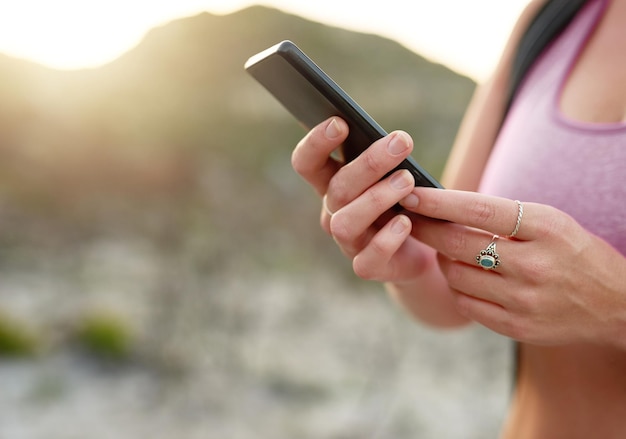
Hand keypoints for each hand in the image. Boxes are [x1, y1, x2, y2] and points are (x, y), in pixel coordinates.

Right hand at [291, 117, 432, 281]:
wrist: (425, 247)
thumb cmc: (405, 200)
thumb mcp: (394, 173)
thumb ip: (387, 158)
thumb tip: (396, 140)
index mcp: (332, 184)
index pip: (307, 162)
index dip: (316, 143)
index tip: (340, 123)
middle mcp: (334, 212)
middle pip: (337, 187)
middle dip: (368, 163)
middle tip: (401, 142)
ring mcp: (348, 242)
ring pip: (345, 222)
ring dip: (376, 199)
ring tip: (407, 181)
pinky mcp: (367, 267)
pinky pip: (368, 258)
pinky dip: (387, 239)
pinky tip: (406, 222)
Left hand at [401, 187, 625, 347]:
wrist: (615, 304)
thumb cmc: (573, 252)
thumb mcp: (549, 222)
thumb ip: (502, 216)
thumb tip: (443, 208)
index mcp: (545, 228)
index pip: (478, 210)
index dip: (439, 202)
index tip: (412, 194)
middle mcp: (533, 264)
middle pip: (458, 244)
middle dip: (425, 229)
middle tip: (408, 219)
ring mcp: (524, 300)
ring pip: (455, 275)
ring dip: (443, 260)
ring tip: (449, 251)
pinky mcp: (517, 327)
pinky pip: (465, 303)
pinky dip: (457, 287)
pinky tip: (465, 277)